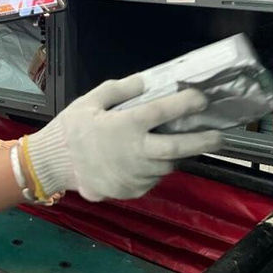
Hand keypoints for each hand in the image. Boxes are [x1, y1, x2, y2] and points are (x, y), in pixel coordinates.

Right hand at [23, 73, 222, 201]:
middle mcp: (136, 152)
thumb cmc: (71, 129)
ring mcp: (136, 174)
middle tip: (218, 136)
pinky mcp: (133, 190)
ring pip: (166, 165)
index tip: (201, 98)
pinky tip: (146, 159)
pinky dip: (154, 168)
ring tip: (175, 144)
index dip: (186, 103)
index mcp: (126, 125)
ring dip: (173, 154)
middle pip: (178, 147)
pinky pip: (152, 178)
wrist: (54, 164)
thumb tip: (146, 81)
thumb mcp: (90, 101)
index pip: (164, 111)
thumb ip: (120, 89)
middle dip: (203, 140)